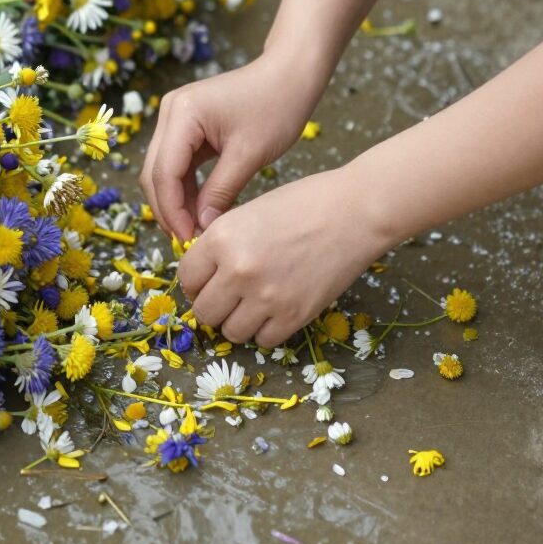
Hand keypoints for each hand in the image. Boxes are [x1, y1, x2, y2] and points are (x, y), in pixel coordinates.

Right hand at [139, 51, 324, 243]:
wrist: (290, 74)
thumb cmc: (277, 106)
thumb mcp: (249, 154)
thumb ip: (221, 191)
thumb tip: (201, 227)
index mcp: (182, 113)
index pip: (164, 172)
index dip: (172, 211)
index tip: (187, 240)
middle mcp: (170, 112)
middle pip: (154, 172)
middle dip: (169, 209)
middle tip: (188, 240)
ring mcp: (176, 118)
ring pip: (163, 170)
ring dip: (176, 201)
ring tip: (196, 230)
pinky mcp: (187, 126)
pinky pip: (178, 164)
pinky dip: (186, 188)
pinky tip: (201, 210)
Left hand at [176, 169, 383, 347]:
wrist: (355, 211)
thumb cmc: (305, 202)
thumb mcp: (250, 212)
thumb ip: (223, 243)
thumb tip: (205, 274)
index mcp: (222, 238)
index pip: (187, 278)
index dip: (198, 281)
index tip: (210, 280)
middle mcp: (237, 271)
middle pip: (204, 311)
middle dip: (215, 305)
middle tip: (232, 295)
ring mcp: (265, 297)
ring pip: (231, 332)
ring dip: (239, 320)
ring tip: (255, 303)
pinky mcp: (293, 316)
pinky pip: (263, 340)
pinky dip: (266, 329)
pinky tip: (277, 309)